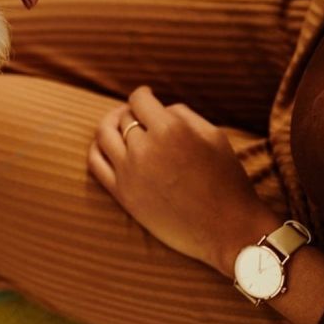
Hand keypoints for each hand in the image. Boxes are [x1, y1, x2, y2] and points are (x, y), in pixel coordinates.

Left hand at [87, 86, 281, 274]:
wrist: (227, 229)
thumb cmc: (226, 180)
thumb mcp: (214, 136)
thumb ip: (183, 114)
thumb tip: (160, 108)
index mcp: (171, 129)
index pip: (139, 100)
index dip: (142, 94)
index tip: (146, 95)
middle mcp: (146, 148)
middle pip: (124, 117)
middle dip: (132, 112)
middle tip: (139, 114)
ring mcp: (130, 172)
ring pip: (104, 135)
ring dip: (110, 124)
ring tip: (118, 124)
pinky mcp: (122, 194)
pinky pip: (96, 162)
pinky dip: (97, 148)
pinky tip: (106, 145)